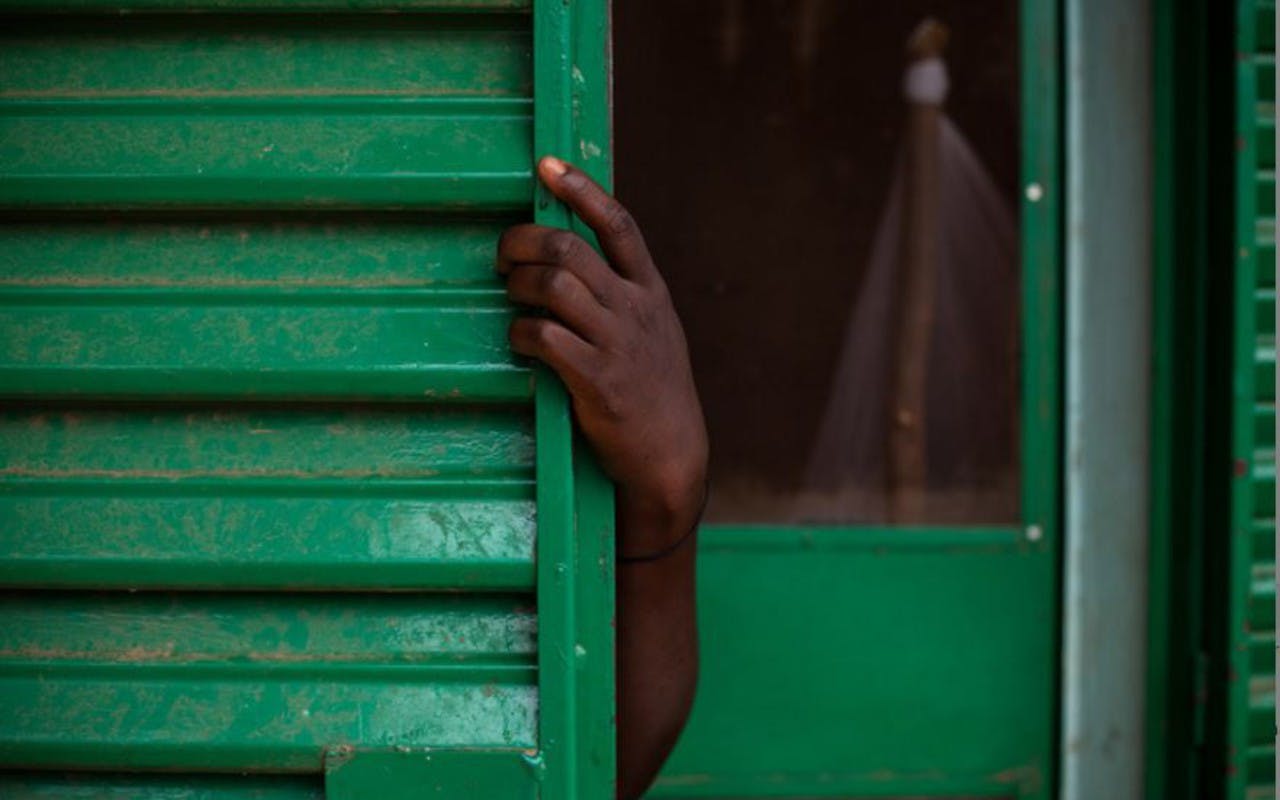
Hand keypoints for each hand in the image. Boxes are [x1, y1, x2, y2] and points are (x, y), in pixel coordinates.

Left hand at [497, 156, 707, 547]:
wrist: (671, 456)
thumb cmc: (654, 393)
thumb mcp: (655, 333)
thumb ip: (626, 297)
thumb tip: (576, 261)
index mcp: (651, 292)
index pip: (619, 225)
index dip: (582, 190)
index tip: (548, 166)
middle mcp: (635, 310)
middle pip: (572, 248)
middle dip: (525, 240)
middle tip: (504, 253)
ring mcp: (617, 344)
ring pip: (555, 285)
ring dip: (520, 283)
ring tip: (511, 294)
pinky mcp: (595, 380)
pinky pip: (545, 337)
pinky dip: (521, 332)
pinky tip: (519, 339)